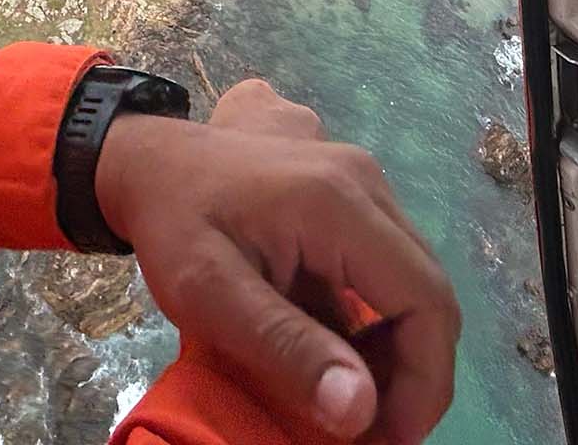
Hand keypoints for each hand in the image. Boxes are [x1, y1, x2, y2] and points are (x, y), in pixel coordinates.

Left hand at [95, 79, 458, 442]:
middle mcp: (369, 184)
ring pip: (413, 281)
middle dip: (413, 372)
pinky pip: (388, 266)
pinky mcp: (353, 194)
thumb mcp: (211, 295)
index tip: (390, 436)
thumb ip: (286, 349)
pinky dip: (375, 320)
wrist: (147, 161)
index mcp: (341, 203)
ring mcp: (364, 184)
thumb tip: (360, 410)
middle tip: (370, 431)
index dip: (424, 378)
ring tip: (346, 396)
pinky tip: (332, 350)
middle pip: (429, 291)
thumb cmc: (172, 223)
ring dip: (394, 349)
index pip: (425, 299)